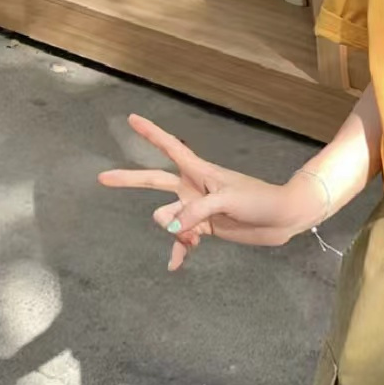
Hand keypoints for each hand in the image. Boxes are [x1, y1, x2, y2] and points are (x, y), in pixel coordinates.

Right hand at [98, 114, 322, 271]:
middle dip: (129, 179)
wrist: (282, 218)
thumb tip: (170, 226)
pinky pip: (182, 240)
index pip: (171, 147)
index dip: (151, 133)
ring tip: (195, 237)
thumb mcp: (227, 200)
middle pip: (154, 181)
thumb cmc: (260, 199)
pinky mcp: (204, 228)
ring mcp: (197, 209)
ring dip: (175, 231)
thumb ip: (195, 211)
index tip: (132, 118)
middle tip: (101, 178)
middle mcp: (193, 188)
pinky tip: (174, 266)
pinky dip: (178, 251)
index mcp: (200, 171)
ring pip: (167, 219)